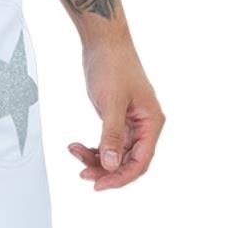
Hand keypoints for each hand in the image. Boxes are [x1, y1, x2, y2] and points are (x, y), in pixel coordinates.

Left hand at [66, 43, 164, 189]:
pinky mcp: (117, 119)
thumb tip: (111, 164)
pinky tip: (77, 147)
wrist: (104, 43)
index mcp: (151, 122)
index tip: (100, 184)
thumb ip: (111, 135)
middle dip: (106, 170)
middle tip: (83, 174)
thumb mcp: (111, 103)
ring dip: (96, 159)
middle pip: (128, 161)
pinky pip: (108, 142)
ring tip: (75, 153)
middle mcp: (145, 125)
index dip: (121, 177)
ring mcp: (131, 123)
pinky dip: (94, 148)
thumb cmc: (113, 66)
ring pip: (116, 154)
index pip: (141, 161)